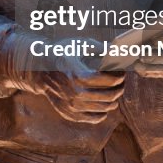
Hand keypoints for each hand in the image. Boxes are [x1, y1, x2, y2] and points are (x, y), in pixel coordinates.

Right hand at [0, 34, 123, 122]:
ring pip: (103, 108)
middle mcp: (74, 92)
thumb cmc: (62, 54)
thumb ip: (99, 48)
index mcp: (76, 73)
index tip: (122, 73)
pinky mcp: (69, 112)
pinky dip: (102, 113)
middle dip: (119, 89)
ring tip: (115, 93)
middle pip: (107, 96)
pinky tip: (105, 106)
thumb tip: (117, 53)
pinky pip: (93, 118)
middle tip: (121, 83)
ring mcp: (71, 104)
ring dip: (113, 101)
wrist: (40, 69)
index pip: (106, 80)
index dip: (117, 77)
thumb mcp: (79, 44)